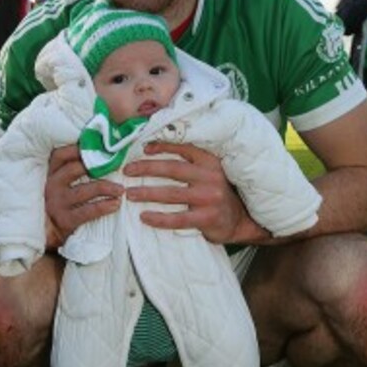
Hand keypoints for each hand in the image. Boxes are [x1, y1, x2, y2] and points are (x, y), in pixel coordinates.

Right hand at [44, 144, 123, 247]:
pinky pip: (88, 211)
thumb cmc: (64, 202)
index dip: (77, 149)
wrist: (50, 232)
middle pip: (73, 170)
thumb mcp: (63, 183)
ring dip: (105, 187)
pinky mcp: (65, 220)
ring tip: (120, 189)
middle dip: (96, 166)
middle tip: (116, 166)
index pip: (60, 155)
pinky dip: (104, 207)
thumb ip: (75, 168)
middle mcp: (52, 186)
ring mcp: (57, 203)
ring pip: (83, 191)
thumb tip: (102, 151)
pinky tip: (116, 204)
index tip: (98, 146)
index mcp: (52, 173)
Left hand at [123, 142, 247, 243]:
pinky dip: (159, 218)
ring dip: (147, 193)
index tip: (143, 148)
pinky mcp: (207, 218)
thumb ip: (190, 164)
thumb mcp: (209, 173)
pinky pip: (178, 218)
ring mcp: (209, 197)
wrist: (239, 220)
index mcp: (210, 162)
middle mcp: (210, 177)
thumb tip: (152, 153)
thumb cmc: (215, 193)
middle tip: (127, 171)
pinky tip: (144, 217)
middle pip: (172, 169)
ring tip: (130, 194)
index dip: (162, 146)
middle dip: (147, 168)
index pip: (183, 149)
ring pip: (172, 194)